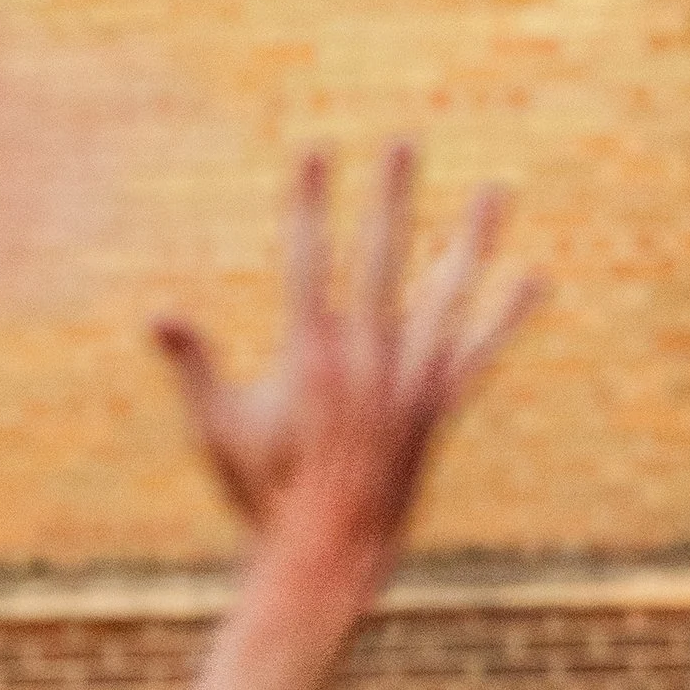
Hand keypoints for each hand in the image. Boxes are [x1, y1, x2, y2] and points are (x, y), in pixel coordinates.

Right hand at [154, 145, 544, 569]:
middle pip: (380, 257)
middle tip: (403, 140)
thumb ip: (193, 364)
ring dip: (470, 238)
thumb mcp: (218, 427)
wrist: (326, 549)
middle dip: (390, 196)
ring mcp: (408, 379)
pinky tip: (533, 278)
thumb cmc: (264, 490)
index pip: (305, 257)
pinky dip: (505, 315)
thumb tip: (155, 314)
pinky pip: (478, 352)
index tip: (314, 149)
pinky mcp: (436, 406)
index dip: (308, 201)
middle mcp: (365, 356)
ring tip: (494, 188)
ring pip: (446, 293)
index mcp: (309, 353)